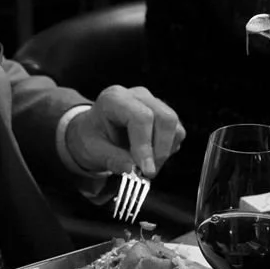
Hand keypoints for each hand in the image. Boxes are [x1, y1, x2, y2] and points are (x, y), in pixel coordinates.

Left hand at [64, 85, 184, 178]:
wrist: (94, 132)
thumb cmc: (92, 137)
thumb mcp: (93, 151)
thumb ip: (112, 160)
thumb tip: (133, 170)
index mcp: (114, 99)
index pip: (141, 117)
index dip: (146, 145)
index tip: (145, 169)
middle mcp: (137, 96)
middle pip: (164, 118)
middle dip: (160, 150)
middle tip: (148, 172)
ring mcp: (153, 102)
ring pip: (174, 125)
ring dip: (165, 151)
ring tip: (147, 166)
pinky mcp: (163, 114)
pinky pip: (177, 132)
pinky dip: (168, 149)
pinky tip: (152, 156)